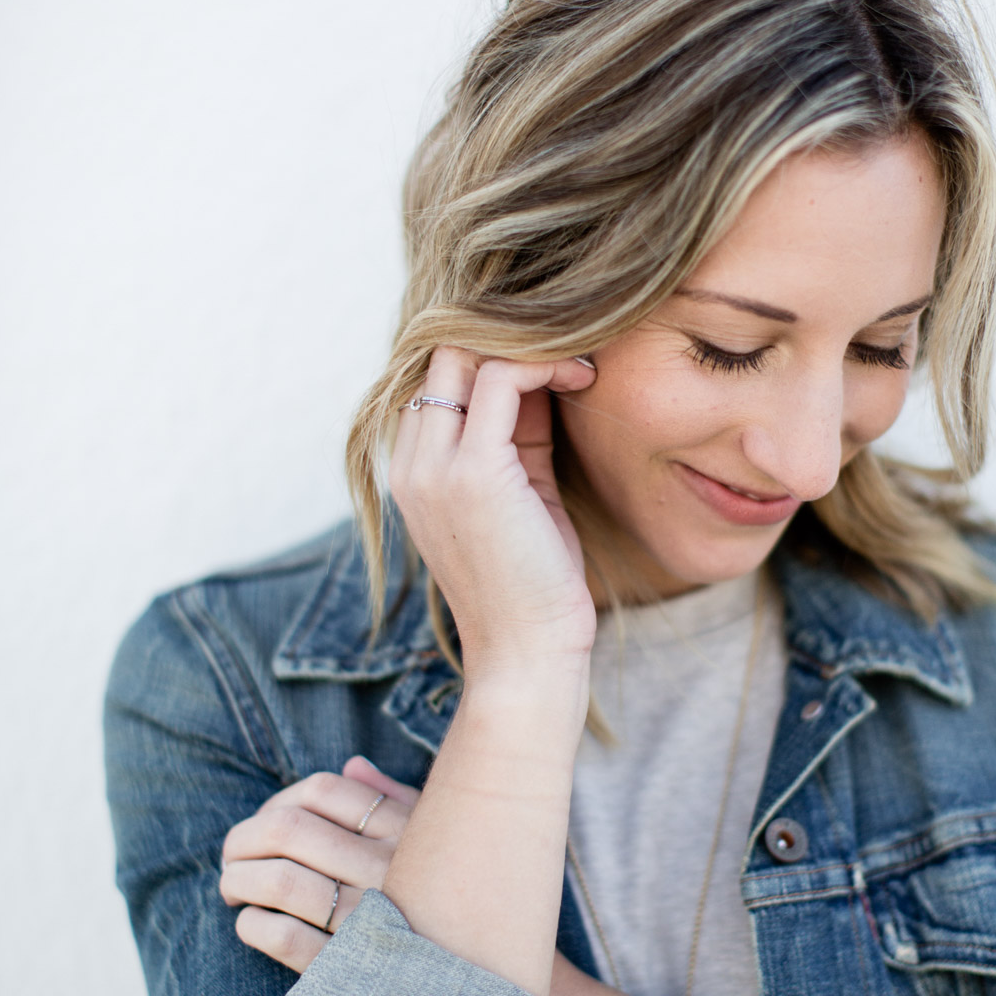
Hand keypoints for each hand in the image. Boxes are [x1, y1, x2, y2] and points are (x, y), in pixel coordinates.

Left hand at [219, 757, 419, 972]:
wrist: (459, 976)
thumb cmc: (439, 897)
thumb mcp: (432, 839)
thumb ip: (395, 799)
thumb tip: (353, 766)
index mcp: (406, 832)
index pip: (324, 790)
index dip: (279, 800)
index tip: (264, 820)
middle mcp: (387, 871)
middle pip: (289, 830)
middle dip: (243, 839)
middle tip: (231, 856)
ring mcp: (368, 921)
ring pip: (280, 882)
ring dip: (239, 880)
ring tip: (233, 888)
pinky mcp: (348, 969)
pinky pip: (284, 938)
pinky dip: (253, 926)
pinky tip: (252, 924)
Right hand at [389, 346, 598, 675]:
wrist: (527, 656)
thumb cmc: (534, 586)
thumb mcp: (524, 497)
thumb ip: (521, 437)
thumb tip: (544, 373)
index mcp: (414, 472)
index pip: (441, 378)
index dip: (497, 355)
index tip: (558, 361)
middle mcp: (411, 464)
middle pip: (444, 354)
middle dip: (509, 339)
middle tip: (573, 349)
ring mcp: (435, 467)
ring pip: (466, 353)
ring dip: (533, 344)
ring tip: (583, 364)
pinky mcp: (474, 472)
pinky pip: (502, 377)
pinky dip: (546, 362)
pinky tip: (584, 378)